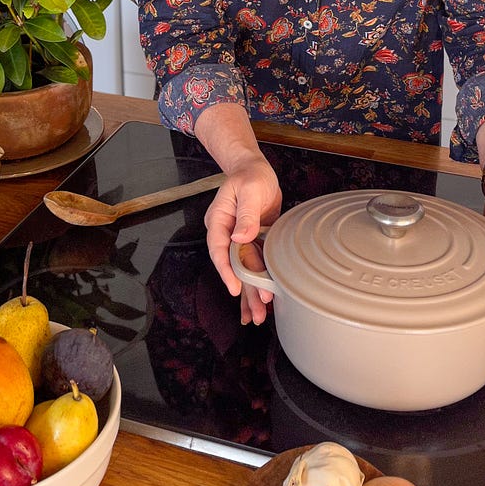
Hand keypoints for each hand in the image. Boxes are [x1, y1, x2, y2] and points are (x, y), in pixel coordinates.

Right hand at [204, 152, 281, 324]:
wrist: (255, 170)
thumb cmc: (250, 175)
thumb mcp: (249, 189)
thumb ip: (246, 213)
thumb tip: (241, 236)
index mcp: (219, 220)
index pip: (218, 248)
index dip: (226, 269)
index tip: (234, 287)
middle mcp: (227, 233)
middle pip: (234, 266)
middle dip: (245, 291)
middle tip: (256, 313)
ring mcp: (240, 239)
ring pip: (246, 270)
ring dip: (253, 292)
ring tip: (261, 315)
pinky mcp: (253, 241)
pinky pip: (257, 264)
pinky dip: (261, 281)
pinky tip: (266, 298)